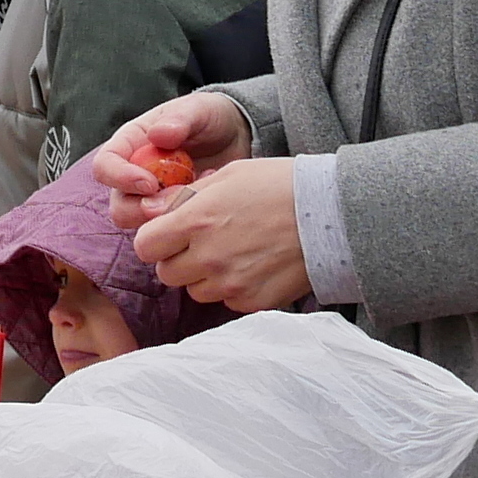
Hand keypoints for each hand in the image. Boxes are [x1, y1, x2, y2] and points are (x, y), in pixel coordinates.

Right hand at [90, 92, 249, 231]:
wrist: (234, 137)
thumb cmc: (208, 117)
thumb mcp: (198, 110)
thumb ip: (179, 119)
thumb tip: (156, 135)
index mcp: (129, 145)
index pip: (104, 166)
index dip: (120, 178)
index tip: (150, 183)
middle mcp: (133, 175)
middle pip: (118, 205)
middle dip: (143, 209)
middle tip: (177, 197)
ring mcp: (153, 198)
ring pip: (141, 223)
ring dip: (167, 216)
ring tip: (197, 193)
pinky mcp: (172, 213)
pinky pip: (169, 228)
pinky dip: (186, 219)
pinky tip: (208, 197)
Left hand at [133, 158, 312, 311]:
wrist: (332, 213)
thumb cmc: (280, 186)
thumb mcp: (229, 175)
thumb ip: (187, 197)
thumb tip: (153, 210)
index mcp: (196, 220)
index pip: (146, 246)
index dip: (155, 240)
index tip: (168, 235)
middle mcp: (208, 256)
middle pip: (167, 273)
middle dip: (179, 259)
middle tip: (204, 243)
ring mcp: (230, 283)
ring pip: (195, 291)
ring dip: (205, 276)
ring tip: (235, 252)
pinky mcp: (252, 302)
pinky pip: (226, 302)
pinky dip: (233, 289)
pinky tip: (254, 266)